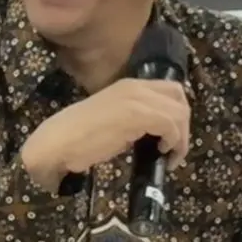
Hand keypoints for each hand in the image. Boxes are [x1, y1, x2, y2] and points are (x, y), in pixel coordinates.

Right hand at [21, 78, 190, 190]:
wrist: (57, 143)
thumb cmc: (80, 138)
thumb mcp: (114, 121)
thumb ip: (135, 120)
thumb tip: (156, 134)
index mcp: (129, 86)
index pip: (170, 89)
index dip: (177, 113)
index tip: (171, 137)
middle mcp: (135, 86)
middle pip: (179, 97)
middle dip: (183, 124)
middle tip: (174, 148)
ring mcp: (136, 98)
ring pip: (179, 111)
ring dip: (181, 137)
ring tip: (169, 156)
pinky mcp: (137, 114)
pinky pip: (170, 124)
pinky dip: (174, 142)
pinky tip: (161, 153)